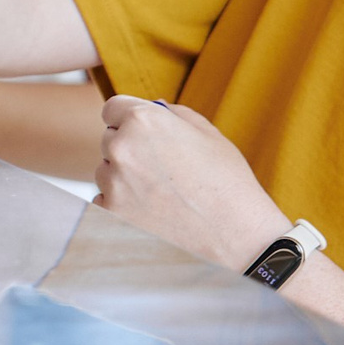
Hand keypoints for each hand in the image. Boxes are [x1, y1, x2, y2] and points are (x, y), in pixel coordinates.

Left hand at [94, 96, 290, 272]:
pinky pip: (105, 202)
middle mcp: (121, 147)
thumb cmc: (228, 183)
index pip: (112, 109)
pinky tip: (153, 214)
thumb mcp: (207, 134)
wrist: (238, 237)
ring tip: (162, 194)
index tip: (137, 132)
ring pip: (106, 172)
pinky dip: (122, 207)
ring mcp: (113, 183)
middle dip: (128, 149)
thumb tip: (153, 107)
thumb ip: (173, 114)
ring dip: (123, 178)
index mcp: (143, 120)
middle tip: (159, 169)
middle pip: (109, 140)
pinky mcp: (111, 214)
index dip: (126, 119)